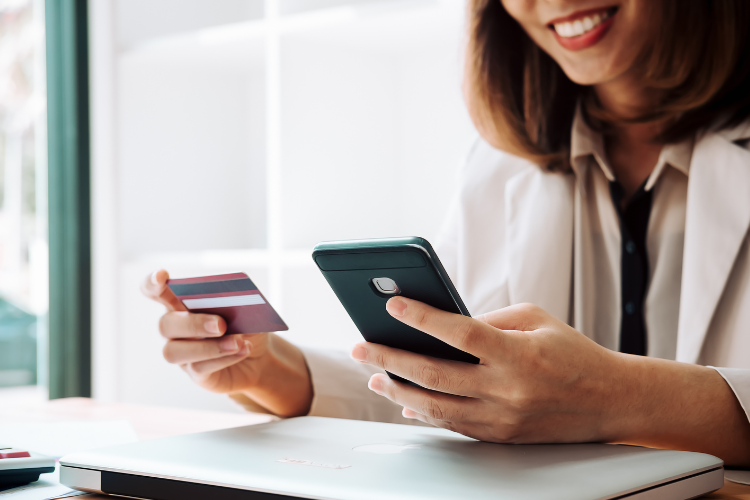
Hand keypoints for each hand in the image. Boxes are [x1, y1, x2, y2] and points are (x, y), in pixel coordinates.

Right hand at [141, 269, 312, 416]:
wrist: (259, 356)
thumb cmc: (245, 325)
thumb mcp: (244, 308)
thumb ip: (231, 300)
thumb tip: (229, 298)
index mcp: (180, 303)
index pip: (154, 290)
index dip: (152, 283)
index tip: (162, 276)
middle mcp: (175, 328)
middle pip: (166, 324)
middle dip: (193, 324)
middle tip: (221, 325)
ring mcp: (182, 353)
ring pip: (175, 351)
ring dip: (208, 346)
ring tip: (237, 342)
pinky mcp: (194, 373)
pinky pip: (199, 367)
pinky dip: (224, 358)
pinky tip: (243, 349)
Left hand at [350, 298, 749, 464]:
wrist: (609, 400)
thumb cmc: (571, 352)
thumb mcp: (535, 319)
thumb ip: (488, 320)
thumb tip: (441, 324)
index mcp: (518, 353)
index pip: (460, 334)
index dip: (422, 319)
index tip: (393, 305)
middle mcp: (507, 390)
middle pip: (434, 375)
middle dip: (390, 358)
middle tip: (360, 346)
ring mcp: (502, 418)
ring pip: (435, 408)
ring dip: (397, 390)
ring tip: (374, 374)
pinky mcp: (500, 436)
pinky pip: (451, 424)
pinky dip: (423, 412)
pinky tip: (403, 399)